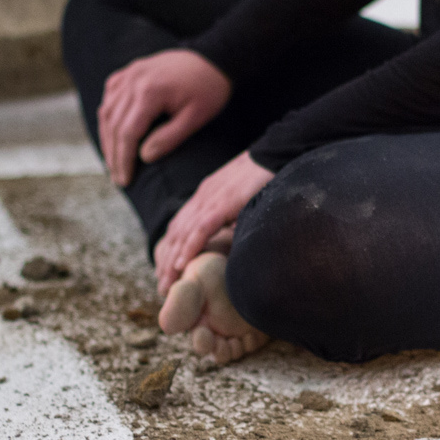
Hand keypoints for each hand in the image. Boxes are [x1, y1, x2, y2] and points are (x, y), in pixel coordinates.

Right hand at [99, 49, 230, 185]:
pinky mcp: (129, 71)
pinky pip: (110, 96)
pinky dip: (108, 117)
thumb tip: (144, 158)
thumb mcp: (195, 118)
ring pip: (107, 111)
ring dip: (107, 139)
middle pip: (114, 124)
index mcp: (150, 91)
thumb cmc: (208, 90)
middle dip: (114, 155)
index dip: (124, 159)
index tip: (125, 181)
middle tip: (118, 179)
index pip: (128, 132)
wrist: (213, 59)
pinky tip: (111, 134)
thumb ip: (169, 138)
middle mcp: (133, 79)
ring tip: (113, 162)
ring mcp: (129, 73)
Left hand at [154, 151, 273, 294]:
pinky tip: (181, 264)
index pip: (180, 226)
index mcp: (206, 195)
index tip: (166, 271)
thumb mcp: (243, 199)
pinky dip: (189, 247)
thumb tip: (235, 234)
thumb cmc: (266, 176)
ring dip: (172, 260)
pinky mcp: (224, 202)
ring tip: (166, 283)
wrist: (278, 153)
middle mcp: (203, 197)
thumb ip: (234, 214)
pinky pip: (201, 228)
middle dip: (166, 261)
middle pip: (176, 233)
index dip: (171, 249)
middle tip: (162, 286)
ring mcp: (211, 198)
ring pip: (183, 233)